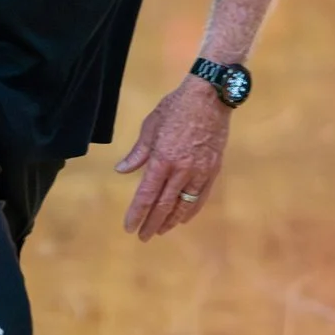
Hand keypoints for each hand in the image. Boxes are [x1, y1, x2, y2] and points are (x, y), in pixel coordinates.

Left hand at [114, 77, 230, 240]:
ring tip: (161, 230)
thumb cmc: (176, 107)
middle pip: (164, 205)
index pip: (146, 194)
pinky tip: (183, 218)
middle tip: (143, 236)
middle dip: (152, 223)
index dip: (137, 213)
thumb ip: (138, 152)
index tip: (129, 227)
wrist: (210, 97)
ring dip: (171, 221)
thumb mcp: (151, 126)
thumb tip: (122, 170)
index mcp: (162, 159)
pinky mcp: (213, 170)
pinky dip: (191, 210)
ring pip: (184, 205)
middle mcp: (181, 170)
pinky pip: (201, 197)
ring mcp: (199, 172)